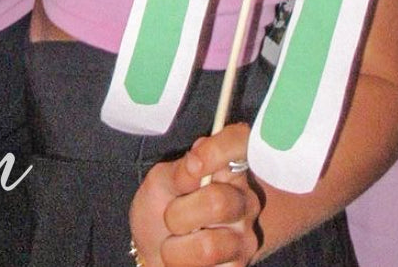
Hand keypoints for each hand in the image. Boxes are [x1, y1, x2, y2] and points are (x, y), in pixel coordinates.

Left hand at [130, 124, 261, 266]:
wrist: (153, 250)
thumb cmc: (160, 209)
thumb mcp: (161, 182)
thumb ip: (179, 171)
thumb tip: (197, 163)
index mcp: (227, 169)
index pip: (241, 142)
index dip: (219, 150)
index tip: (193, 164)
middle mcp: (244, 201)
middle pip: (219, 202)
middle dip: (178, 215)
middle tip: (170, 218)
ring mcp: (244, 238)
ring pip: (209, 246)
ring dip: (176, 249)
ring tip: (175, 245)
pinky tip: (187, 260)